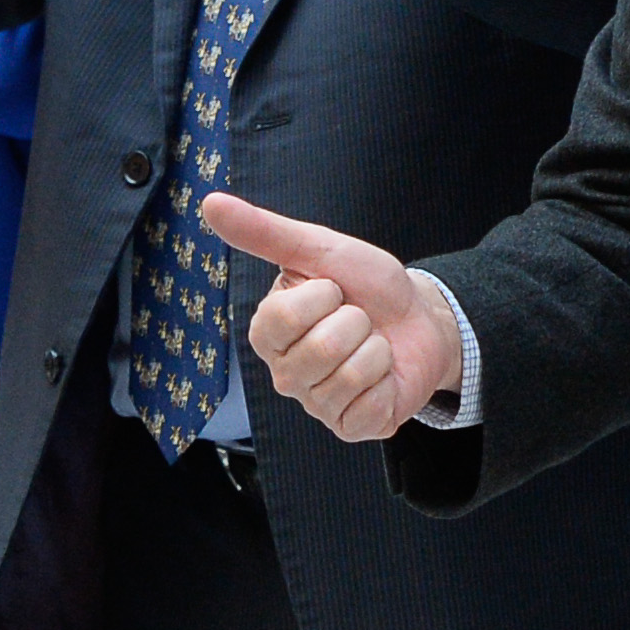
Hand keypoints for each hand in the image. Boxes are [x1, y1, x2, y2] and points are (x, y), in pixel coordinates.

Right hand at [202, 192, 464, 441]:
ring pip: (349, 375)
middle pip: (322, 348)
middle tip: (358, 319)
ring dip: (375, 349)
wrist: (419, 314)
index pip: (284, 317)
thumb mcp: (319, 248)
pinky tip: (382, 375)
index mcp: (268, 332)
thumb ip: (263, 231)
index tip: (333, 290)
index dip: (324, 294)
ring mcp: (316, 404)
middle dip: (356, 321)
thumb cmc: (365, 284)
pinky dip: (387, 381)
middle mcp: (285, 374)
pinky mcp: (350, 426)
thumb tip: (210, 202)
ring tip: (370, 343)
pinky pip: (368, 406)